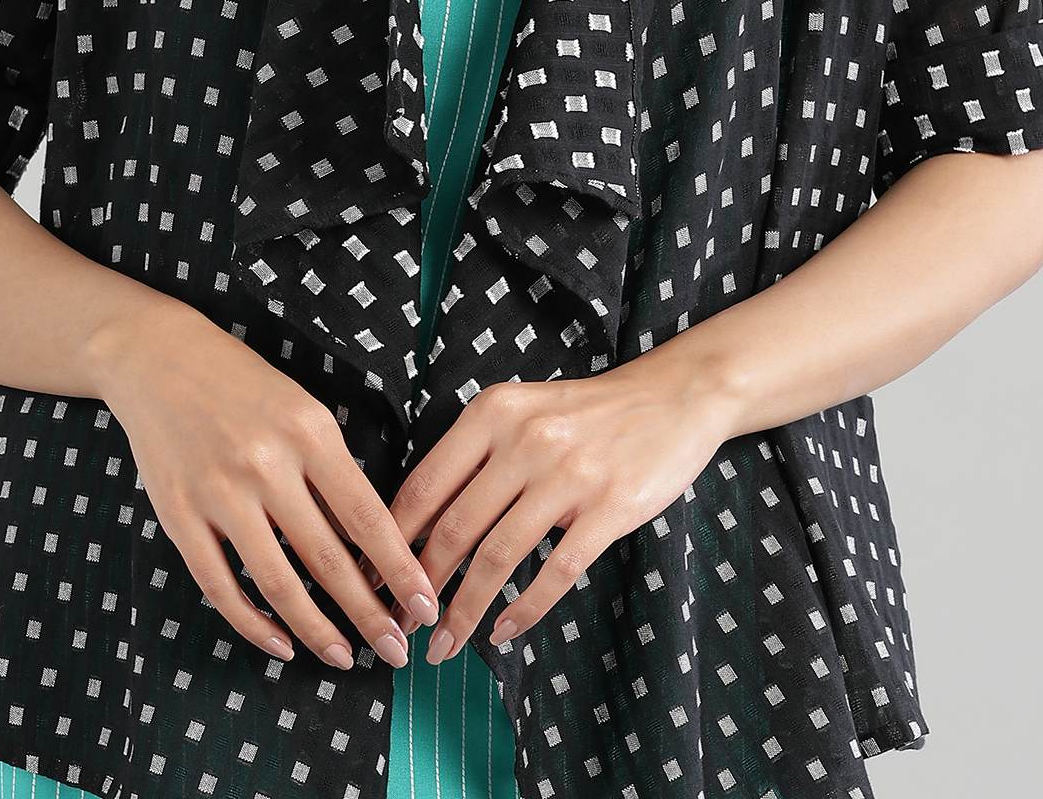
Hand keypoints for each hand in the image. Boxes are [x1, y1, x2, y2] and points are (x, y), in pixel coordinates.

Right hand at [88, 295, 440, 670]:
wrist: (159, 357)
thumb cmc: (244, 385)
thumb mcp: (302, 410)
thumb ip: (331, 471)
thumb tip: (369, 544)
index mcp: (308, 432)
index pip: (366, 516)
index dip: (399, 569)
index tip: (423, 606)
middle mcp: (265, 464)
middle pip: (327, 558)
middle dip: (367, 614)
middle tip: (395, 652)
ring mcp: (218, 492)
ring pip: (277, 581)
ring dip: (315, 629)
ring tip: (342, 656)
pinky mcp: (178, 514)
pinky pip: (219, 584)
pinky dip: (251, 623)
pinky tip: (279, 643)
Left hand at [380, 354, 739, 661]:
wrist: (673, 397)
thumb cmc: (587, 413)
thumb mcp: (522, 413)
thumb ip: (475, 458)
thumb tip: (416, 526)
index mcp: (493, 413)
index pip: (425, 484)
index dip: (391, 540)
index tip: (370, 579)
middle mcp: (525, 440)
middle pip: (455, 528)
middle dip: (420, 588)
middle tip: (399, 626)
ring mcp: (569, 475)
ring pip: (497, 557)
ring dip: (464, 612)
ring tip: (444, 646)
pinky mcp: (609, 508)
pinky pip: (555, 572)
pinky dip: (524, 609)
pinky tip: (504, 632)